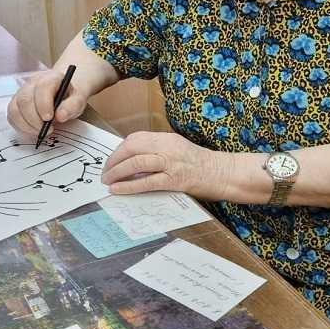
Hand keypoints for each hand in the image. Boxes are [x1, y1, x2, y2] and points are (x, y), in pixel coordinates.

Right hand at [7, 69, 87, 135]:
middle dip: (34, 119)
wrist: (62, 95)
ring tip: (41, 131)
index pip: (42, 87)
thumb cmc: (69, 97)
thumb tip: (60, 115)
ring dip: (26, 125)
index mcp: (50, 78)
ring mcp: (22, 92)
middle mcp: (33, 83)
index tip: (49, 119)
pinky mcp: (16, 103)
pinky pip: (12, 116)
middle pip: (25, 99)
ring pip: (15, 108)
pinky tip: (32, 130)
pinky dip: (20, 126)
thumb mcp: (78, 100)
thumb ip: (72, 106)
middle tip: (46, 129)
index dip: (43, 104)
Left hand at [101, 131, 230, 198]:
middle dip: (113, 160)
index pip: (135, 138)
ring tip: (107, 181)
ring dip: (117, 172)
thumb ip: (159, 152)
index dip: (119, 149)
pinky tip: (118, 190)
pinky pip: (147, 181)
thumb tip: (134, 163)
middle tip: (105, 173)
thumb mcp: (178, 151)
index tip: (111, 161)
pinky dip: (129, 186)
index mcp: (167, 138)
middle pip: (132, 147)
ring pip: (136, 162)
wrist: (225, 173)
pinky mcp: (175, 179)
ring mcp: (172, 162)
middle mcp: (168, 147)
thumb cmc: (202, 165)